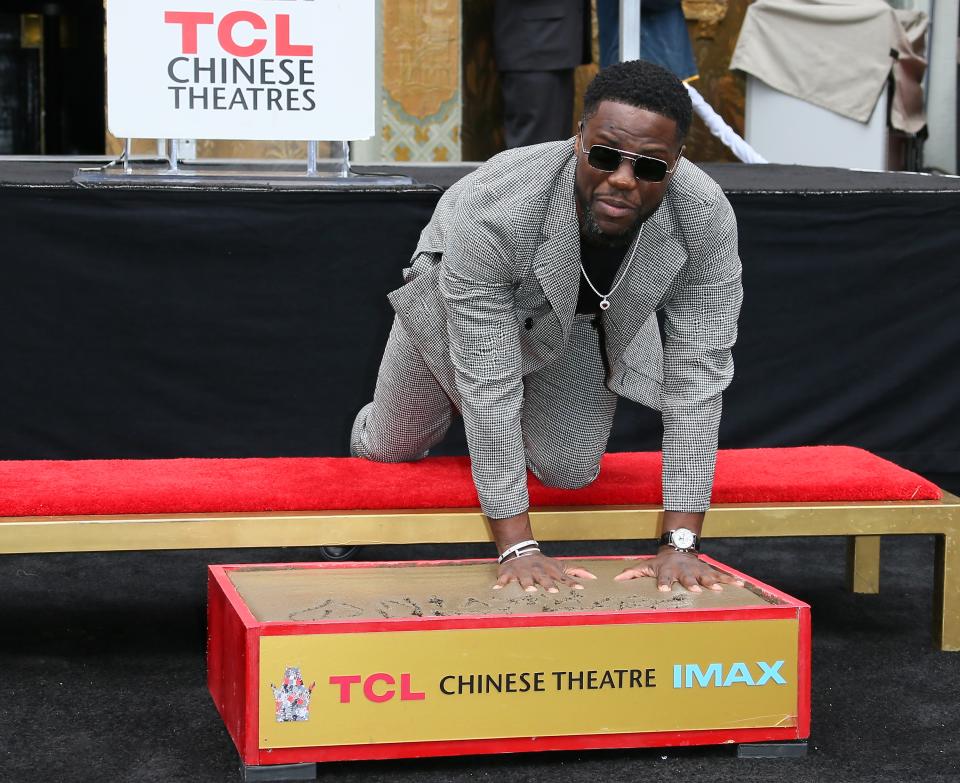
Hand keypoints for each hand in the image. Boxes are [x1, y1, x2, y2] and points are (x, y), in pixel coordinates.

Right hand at [493, 553, 595, 593]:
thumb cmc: (543, 564)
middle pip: (543, 578)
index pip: (563, 577)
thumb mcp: (559, 566)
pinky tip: (497, 588)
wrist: (520, 551)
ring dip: (527, 584)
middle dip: (548, 584)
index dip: (571, 582)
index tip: (580, 588)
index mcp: (549, 570)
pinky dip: (501, 582)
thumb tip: (594, 577)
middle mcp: (537, 571)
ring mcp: (523, 572)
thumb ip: (575, 571)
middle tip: (553, 591)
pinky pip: (504, 578)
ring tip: (530, 590)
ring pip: (525, 578)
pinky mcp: (509, 573)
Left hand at [614, 548, 743, 592]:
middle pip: (687, 577)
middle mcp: (683, 570)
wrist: (679, 548)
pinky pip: (720, 574)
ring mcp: (697, 569)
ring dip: (712, 582)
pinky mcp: (708, 569)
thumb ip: (632, 573)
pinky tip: (740, 583)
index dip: (663, 582)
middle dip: (691, 583)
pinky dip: (730, 579)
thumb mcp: (646, 565)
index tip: (663, 589)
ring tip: (719, 589)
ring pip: (705, 575)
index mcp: (667, 570)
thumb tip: (616, 579)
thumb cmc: (660, 563)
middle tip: (694, 589)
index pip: (663, 577)